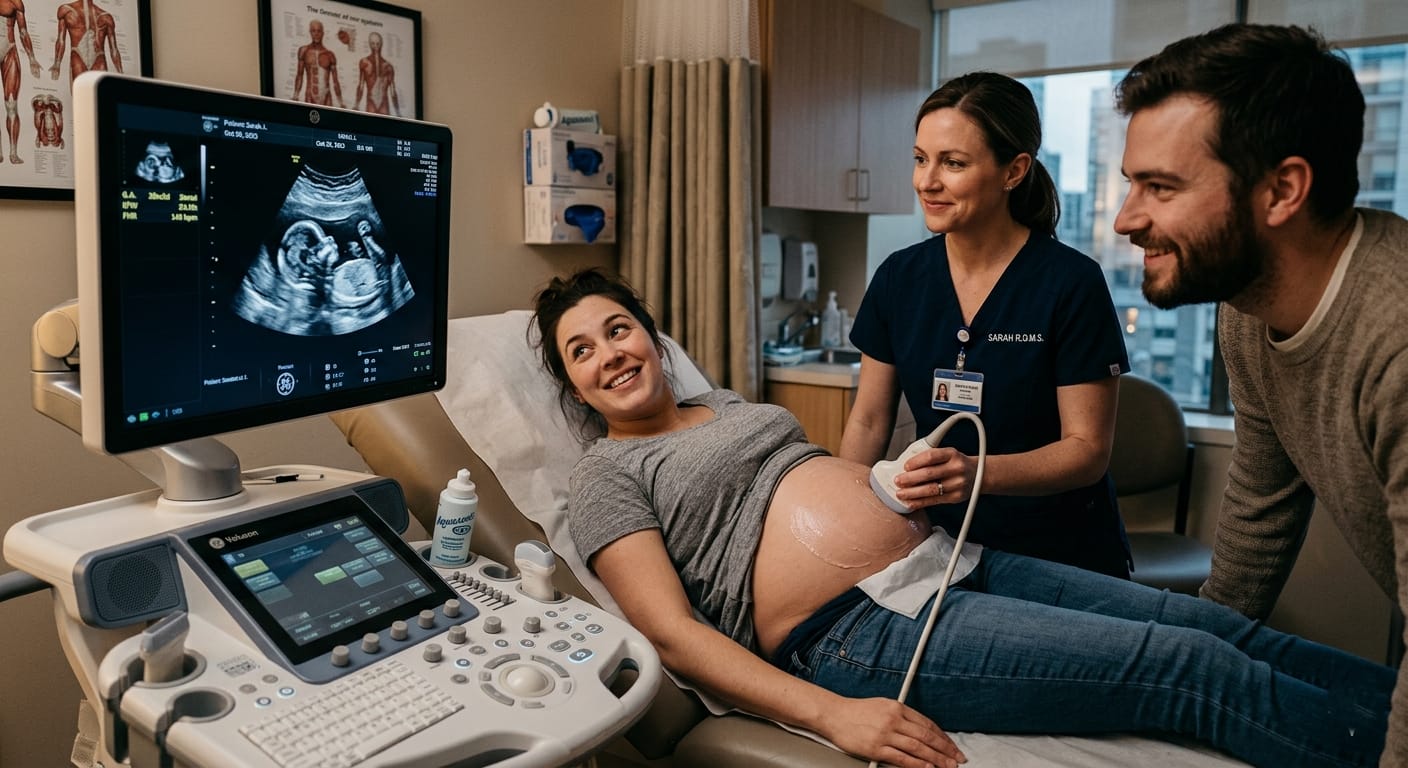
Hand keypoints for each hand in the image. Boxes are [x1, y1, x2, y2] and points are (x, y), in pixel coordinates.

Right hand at [818, 696, 965, 766]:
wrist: (834, 715)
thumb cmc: (857, 711)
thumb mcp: (883, 706)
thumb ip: (902, 717)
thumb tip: (922, 732)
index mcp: (897, 707)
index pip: (927, 723)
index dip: (943, 737)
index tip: (952, 747)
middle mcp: (893, 719)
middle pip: (926, 736)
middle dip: (945, 749)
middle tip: (957, 759)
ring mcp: (885, 734)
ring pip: (917, 748)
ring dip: (936, 759)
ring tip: (947, 766)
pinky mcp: (876, 748)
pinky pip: (901, 758)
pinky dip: (917, 765)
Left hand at [894, 447, 977, 507]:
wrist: (979, 475)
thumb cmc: (956, 464)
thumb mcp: (947, 454)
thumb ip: (930, 458)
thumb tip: (906, 467)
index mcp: (952, 454)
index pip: (931, 456)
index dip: (915, 461)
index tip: (905, 466)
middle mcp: (956, 468)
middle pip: (929, 474)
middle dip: (910, 478)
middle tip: (898, 481)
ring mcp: (958, 484)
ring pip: (930, 490)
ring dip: (912, 493)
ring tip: (900, 493)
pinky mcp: (956, 497)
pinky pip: (934, 501)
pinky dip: (920, 502)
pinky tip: (910, 502)